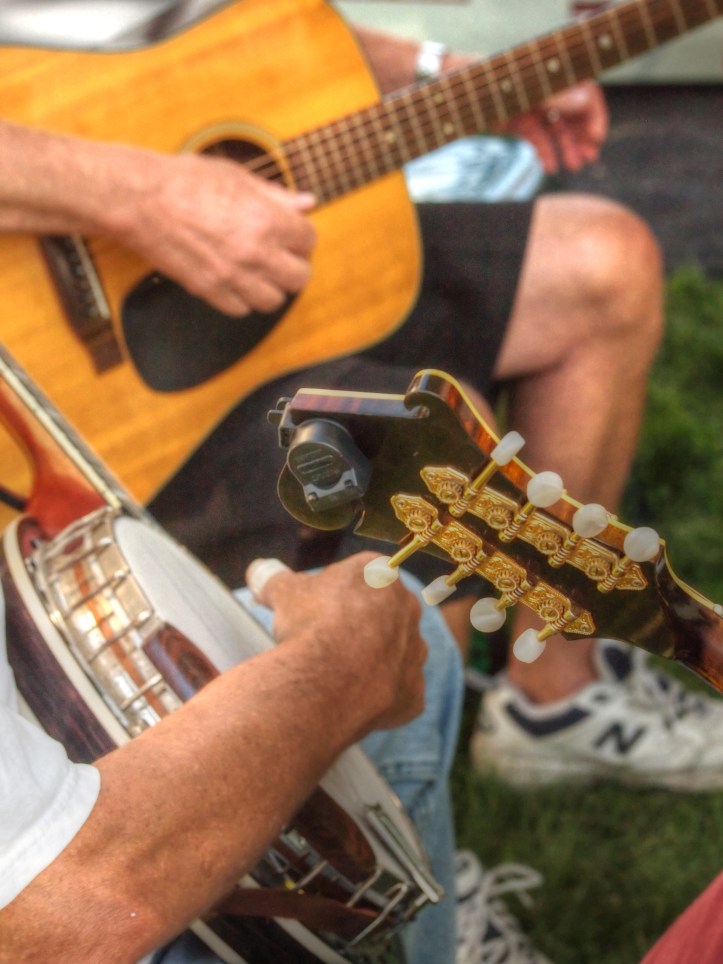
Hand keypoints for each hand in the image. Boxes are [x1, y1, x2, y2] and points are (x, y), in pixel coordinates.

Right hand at [118, 151, 316, 316]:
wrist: (141, 200)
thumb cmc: (185, 181)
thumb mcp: (237, 177)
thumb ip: (276, 196)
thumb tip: (307, 203)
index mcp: (268, 220)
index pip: (308, 241)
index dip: (300, 237)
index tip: (289, 234)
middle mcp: (256, 252)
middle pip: (298, 278)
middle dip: (293, 266)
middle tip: (279, 256)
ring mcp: (233, 276)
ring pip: (273, 301)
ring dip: (269, 287)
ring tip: (257, 271)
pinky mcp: (210, 290)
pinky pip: (241, 309)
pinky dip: (242, 299)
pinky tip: (234, 280)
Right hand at [246, 553, 427, 733]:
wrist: (329, 679)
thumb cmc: (310, 623)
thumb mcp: (283, 592)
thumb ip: (273, 578)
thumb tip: (259, 570)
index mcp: (381, 574)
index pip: (358, 578)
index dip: (332, 595)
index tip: (312, 610)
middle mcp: (407, 609)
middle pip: (380, 615)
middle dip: (356, 626)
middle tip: (323, 642)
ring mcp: (415, 652)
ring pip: (395, 654)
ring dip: (373, 661)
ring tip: (337, 674)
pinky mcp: (414, 693)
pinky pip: (398, 694)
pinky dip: (379, 698)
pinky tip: (352, 701)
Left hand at [504, 80, 608, 173]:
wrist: (474, 89)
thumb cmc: (505, 79)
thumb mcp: (537, 87)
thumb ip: (561, 95)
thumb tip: (586, 102)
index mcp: (557, 75)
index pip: (586, 95)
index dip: (594, 116)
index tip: (596, 139)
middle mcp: (547, 89)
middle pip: (573, 114)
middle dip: (583, 136)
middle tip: (590, 158)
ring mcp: (531, 104)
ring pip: (555, 129)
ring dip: (567, 148)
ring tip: (574, 166)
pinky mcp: (516, 118)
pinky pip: (534, 137)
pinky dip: (543, 152)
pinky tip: (551, 168)